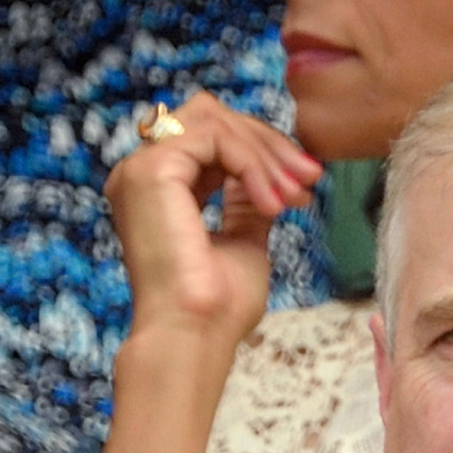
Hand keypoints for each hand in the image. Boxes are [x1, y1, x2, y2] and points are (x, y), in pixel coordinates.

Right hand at [105, 92, 323, 348]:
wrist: (196, 335)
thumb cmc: (219, 308)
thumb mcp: (246, 242)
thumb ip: (248, 204)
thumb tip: (270, 177)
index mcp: (163, 189)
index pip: (213, 139)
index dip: (265, 154)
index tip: (307, 186)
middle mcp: (146, 173)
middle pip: (213, 117)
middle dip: (270, 145)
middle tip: (310, 179)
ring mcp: (142, 169)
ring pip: (215, 120)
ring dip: (266, 155)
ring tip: (294, 196)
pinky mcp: (151, 170)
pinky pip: (214, 137)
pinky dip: (252, 164)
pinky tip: (273, 203)